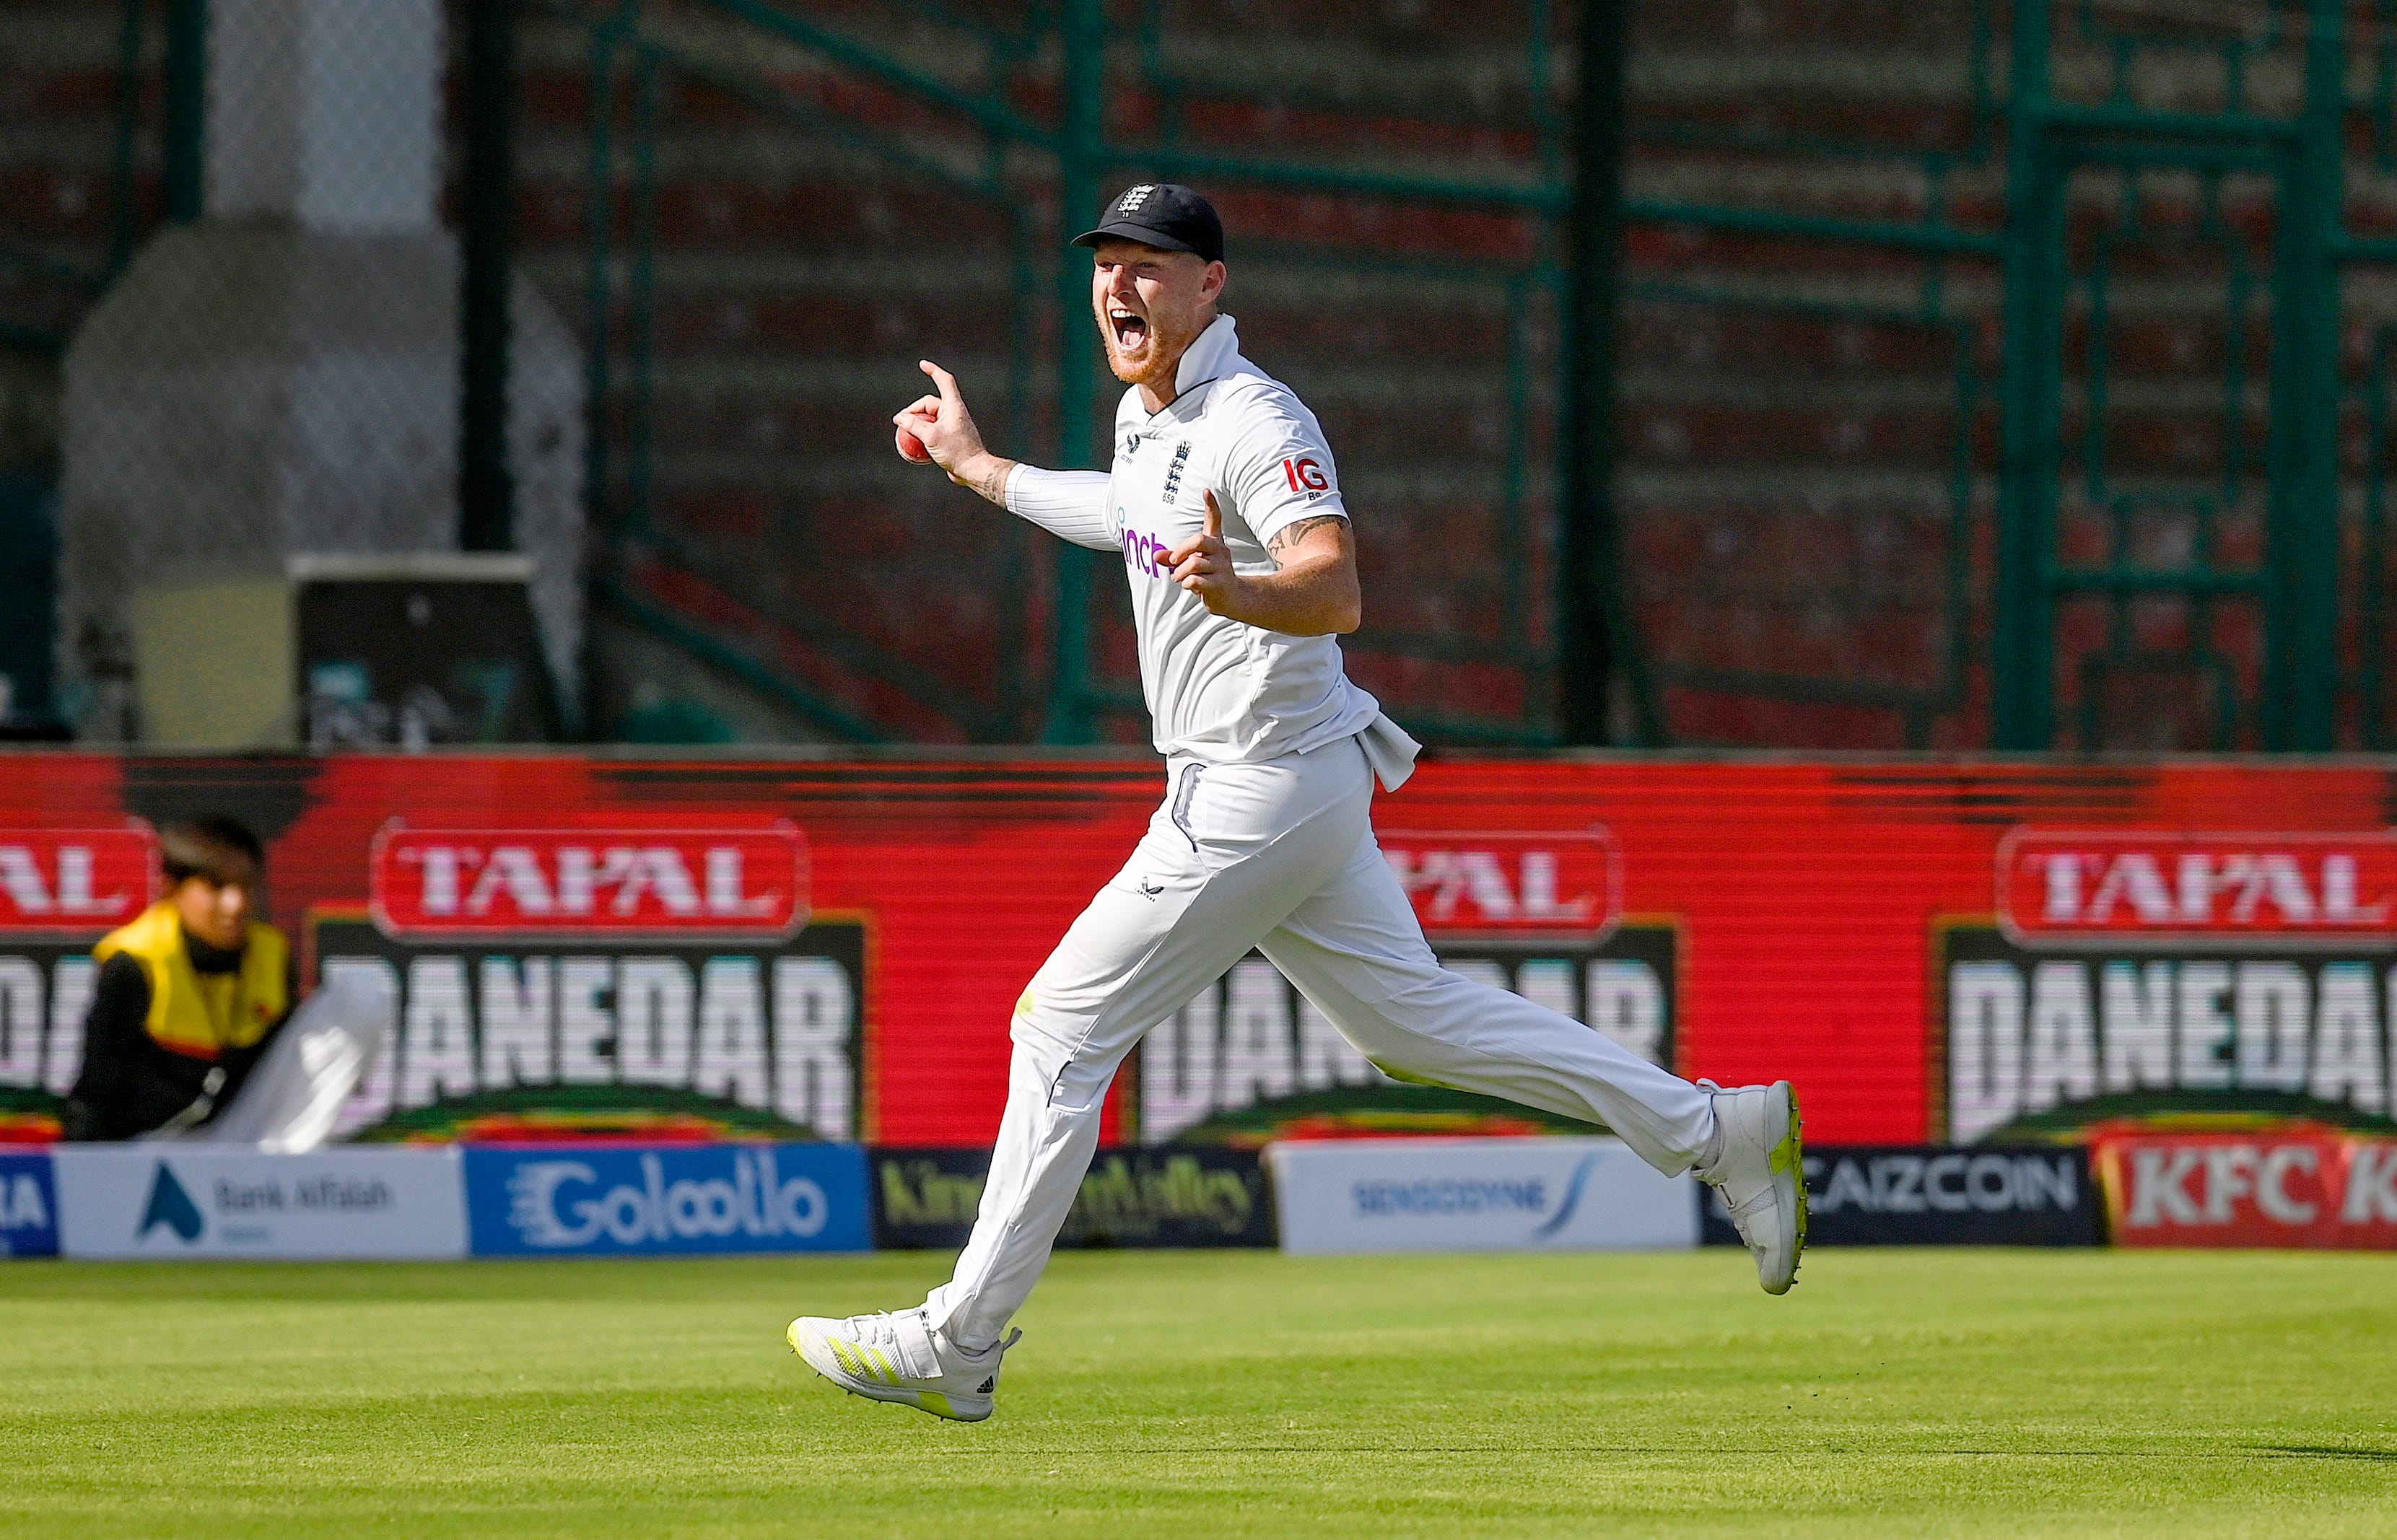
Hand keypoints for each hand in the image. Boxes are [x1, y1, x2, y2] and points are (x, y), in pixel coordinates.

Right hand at [892, 361, 994, 484]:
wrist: (973, 470)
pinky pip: (933, 431)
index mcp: (953, 406)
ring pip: (930, 419)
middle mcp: (954, 413)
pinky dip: (923, 435)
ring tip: (905, 435)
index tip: (923, 365)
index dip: (933, 370)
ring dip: (917, 425)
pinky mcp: (951, 438)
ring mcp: (953, 425)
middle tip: (901, 424)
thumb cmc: (956, 451)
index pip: (944, 381)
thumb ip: (913, 425)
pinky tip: (914, 446)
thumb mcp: (931, 437)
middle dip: (913, 412)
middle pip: (929, 404)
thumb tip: (899, 418)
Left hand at [1165, 491, 1243, 617]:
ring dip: (1179, 572)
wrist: (1232, 598)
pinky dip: (1186, 583)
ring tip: (1178, 578)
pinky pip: (1195, 580)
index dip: (1211, 505)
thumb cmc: (1210, 577)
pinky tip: (1189, 586)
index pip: (1215, 520)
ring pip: (1193, 563)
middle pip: (1198, 540)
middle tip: (1172, 561)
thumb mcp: (1191, 565)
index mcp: (1214, 543)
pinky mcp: (1220, 583)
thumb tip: (1155, 556)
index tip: (1206, 491)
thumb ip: (1174, 559)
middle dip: (1180, 551)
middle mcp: (1220, 551)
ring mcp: (1222, 567)